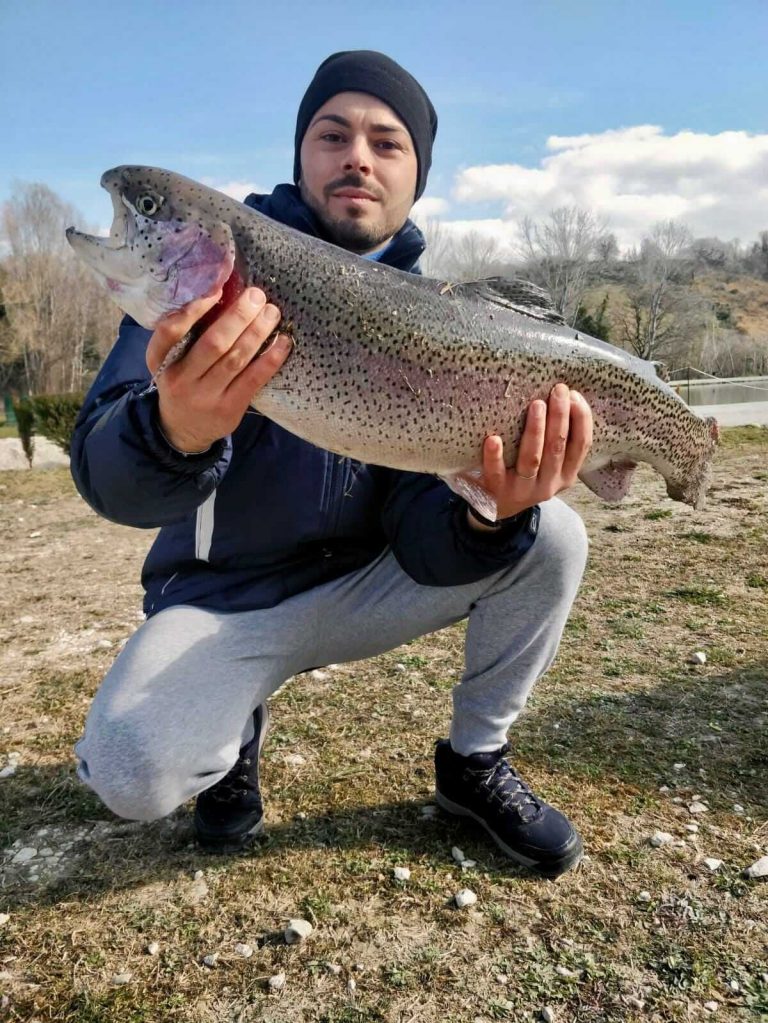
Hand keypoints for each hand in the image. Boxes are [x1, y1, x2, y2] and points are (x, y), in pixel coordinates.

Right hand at [145, 287, 291, 452]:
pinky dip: (270, 358)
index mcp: (161, 360)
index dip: (193, 309)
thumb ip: (186, 334)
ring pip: (236, 359)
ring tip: (272, 312)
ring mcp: (205, 396)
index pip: (170, 331)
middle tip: (257, 295)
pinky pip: (253, 379)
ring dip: (258, 332)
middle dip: (238, 316)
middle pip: (213, 343)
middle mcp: (181, 379)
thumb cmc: (183, 381)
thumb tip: (225, 294)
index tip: (216, 289)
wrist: (183, 430)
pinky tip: (283, 342)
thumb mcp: (171, 360)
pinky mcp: (229, 409)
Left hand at [468, 383, 592, 527]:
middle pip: (557, 447)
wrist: (499, 509)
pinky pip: (496, 473)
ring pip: (532, 459)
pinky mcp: (497, 491)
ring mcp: (523, 490)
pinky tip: (493, 439)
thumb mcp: (550, 465)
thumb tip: (565, 397)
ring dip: (536, 430)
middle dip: (560, 416)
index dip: (581, 420)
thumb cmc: (527, 475)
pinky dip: (495, 456)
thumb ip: (558, 441)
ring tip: (536, 405)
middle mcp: (548, 484)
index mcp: (566, 475)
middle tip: (558, 390)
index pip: (581, 446)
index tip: (575, 395)